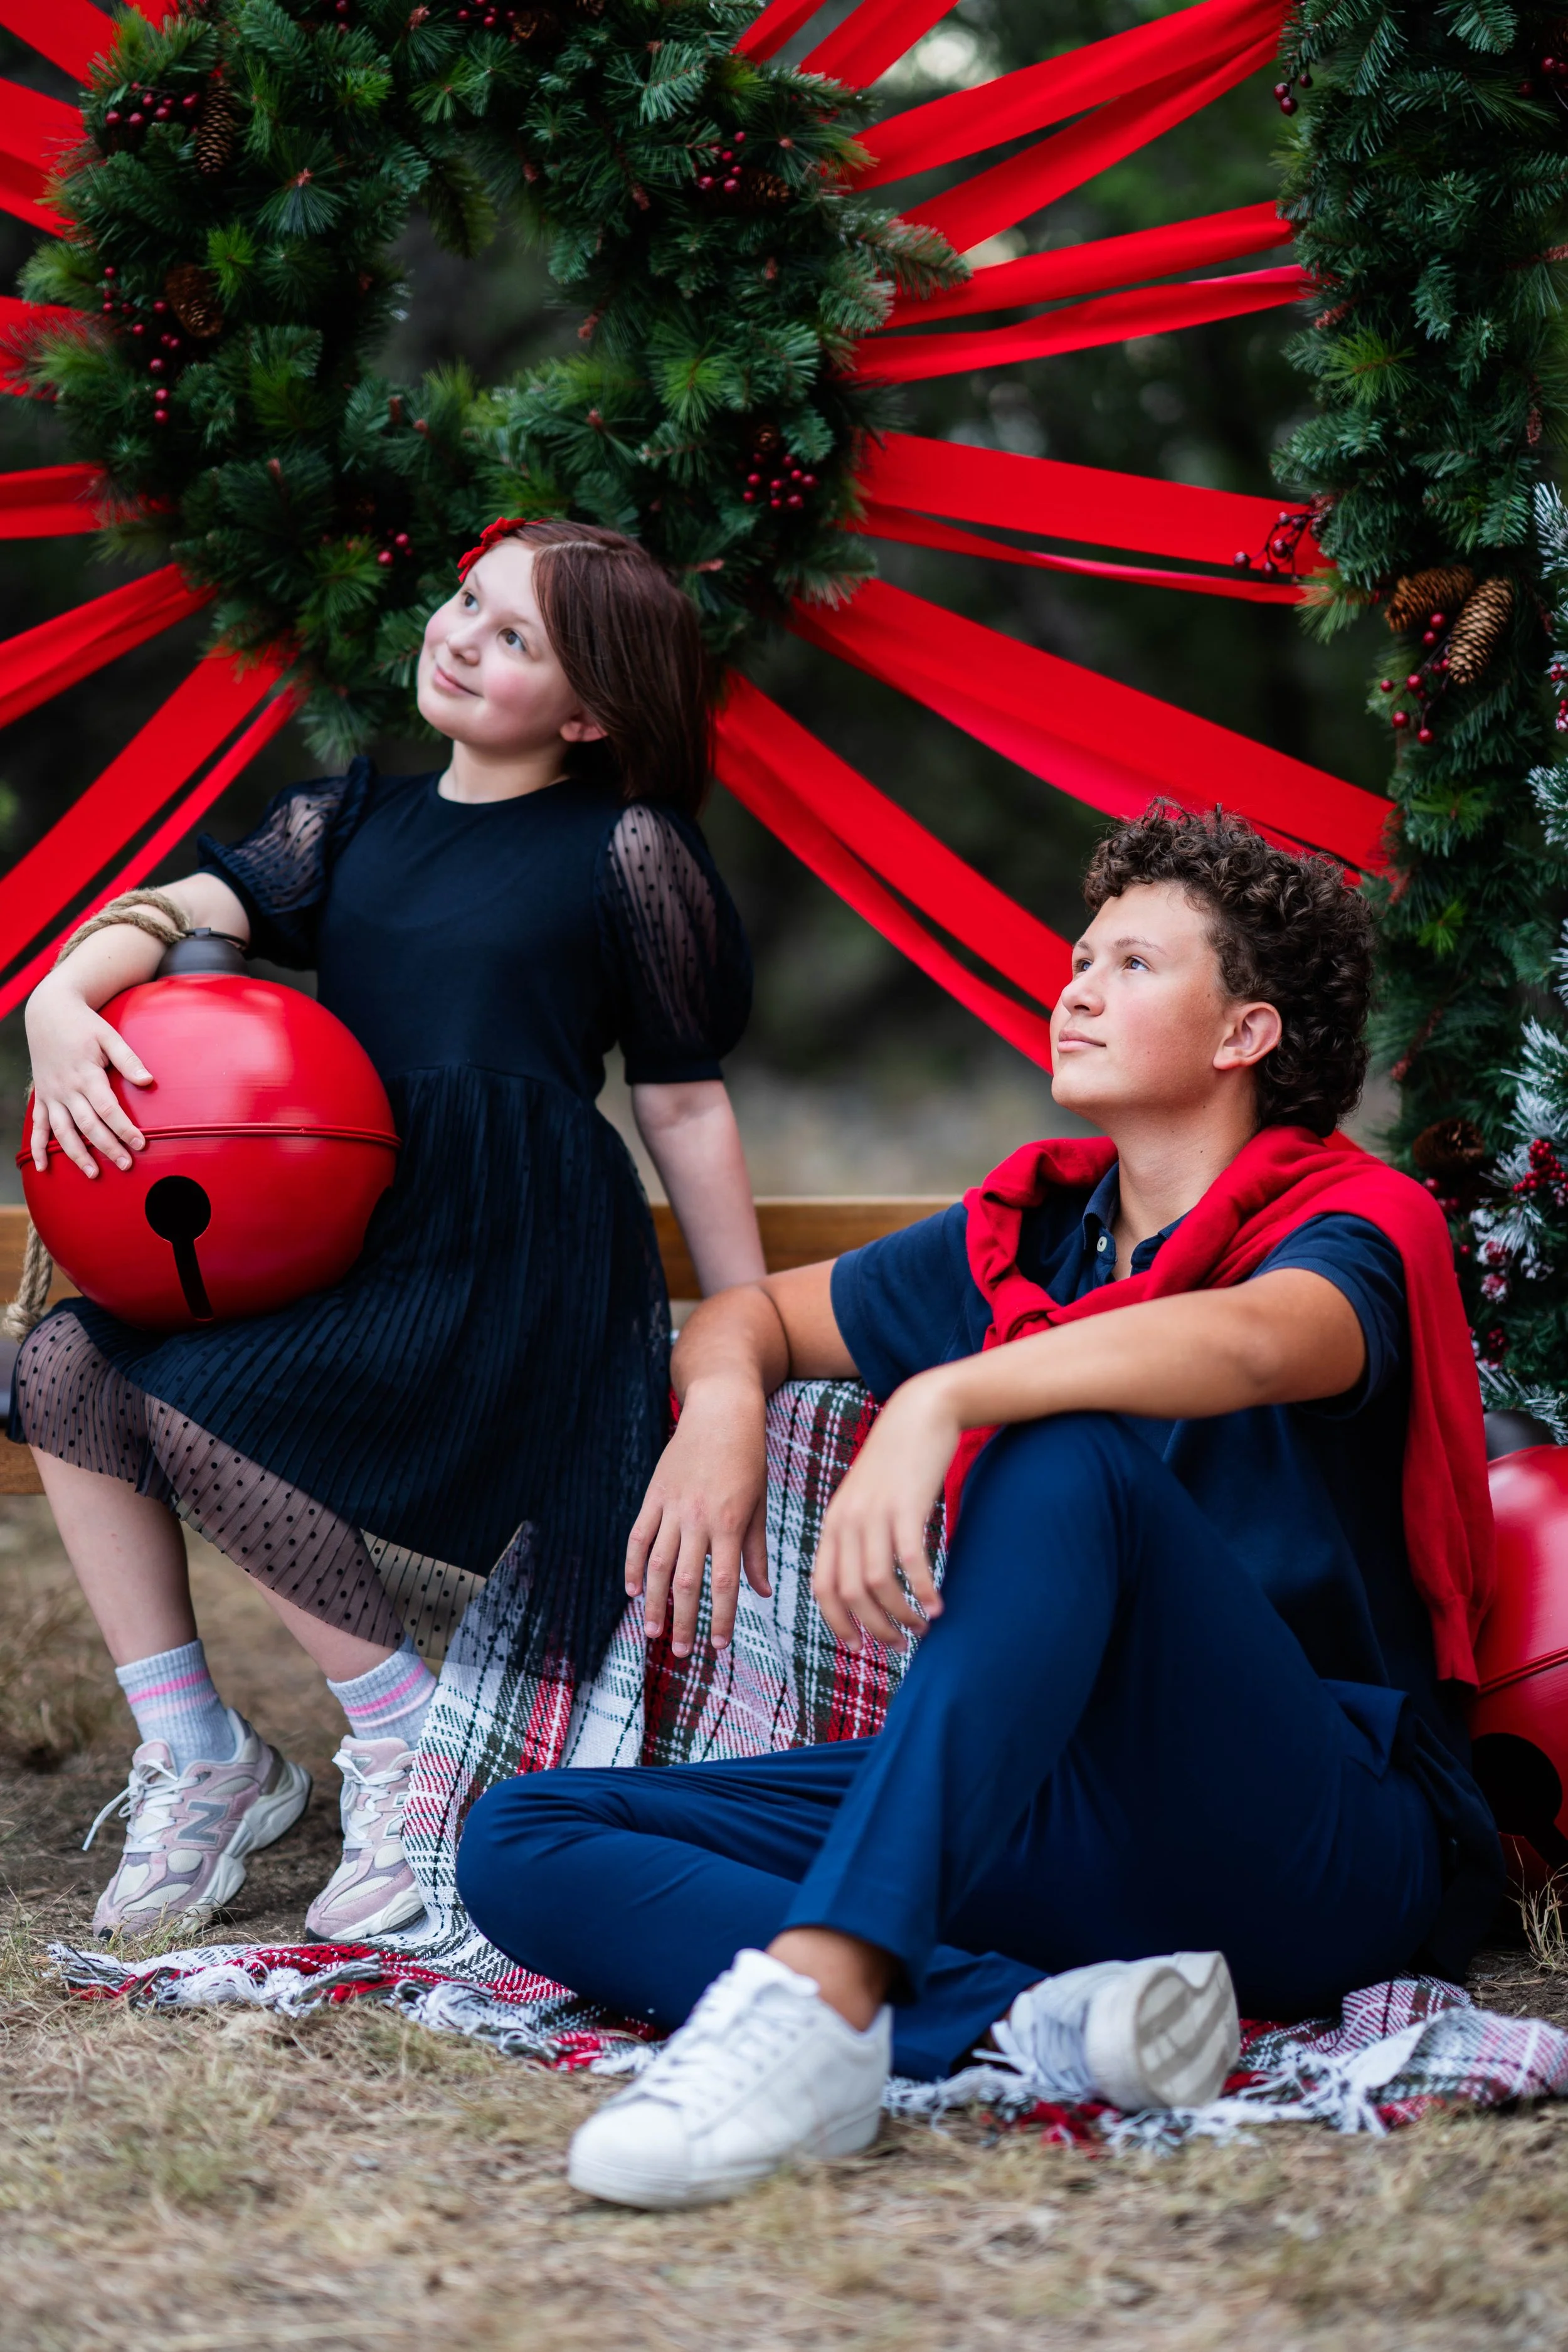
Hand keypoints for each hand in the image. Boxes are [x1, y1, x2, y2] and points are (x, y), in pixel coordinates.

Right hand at [24, 976, 153, 1178]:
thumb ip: (129, 1060)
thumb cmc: (84, 1025)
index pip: (108, 1109)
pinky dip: (38, 1147)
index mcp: (86, 1074)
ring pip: (62, 1131)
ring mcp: (51, 1094)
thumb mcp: (109, 1036)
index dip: (124, 1128)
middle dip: (107, 1147)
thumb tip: (149, 1081)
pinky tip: (42, 1167)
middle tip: (126, 1166)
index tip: (141, 1144)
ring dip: (76, 1154)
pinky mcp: (41, 1096)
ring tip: (93, 1174)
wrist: (48, 1011)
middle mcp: (66, 1088)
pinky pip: (37, 1126)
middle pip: (88, 1125)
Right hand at [626, 1374, 771, 1655]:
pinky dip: (634, 1566)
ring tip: (653, 1633)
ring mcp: (672, 1506)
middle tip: (681, 1653)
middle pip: (687, 1581)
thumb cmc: (748, 1456)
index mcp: (730, 1522)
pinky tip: (633, 1591)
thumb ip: (755, 1549)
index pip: (725, 1582)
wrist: (721, 1409)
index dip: (721, 1618)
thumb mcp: (759, 1501)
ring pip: (659, 1565)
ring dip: (655, 1603)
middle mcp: (699, 1518)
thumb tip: (762, 1592)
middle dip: (684, 1621)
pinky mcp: (654, 1495)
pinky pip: (639, 1537)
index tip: (719, 1646)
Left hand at [812, 1370, 959, 1653]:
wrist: (921, 1413)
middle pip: (849, 1593)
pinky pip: (910, 1562)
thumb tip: (867, 1582)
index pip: (823, 1587)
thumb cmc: (898, 1462)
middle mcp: (847, 1521)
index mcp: (834, 1523)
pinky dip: (922, 1590)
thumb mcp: (867, 1498)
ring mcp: (875, 1513)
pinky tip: (938, 1605)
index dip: (838, 1622)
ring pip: (877, 1583)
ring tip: (923, 1627)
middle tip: (899, 1645)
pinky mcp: (906, 1506)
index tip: (858, 1647)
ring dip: (900, 1614)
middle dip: (874, 1628)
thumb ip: (861, 1534)